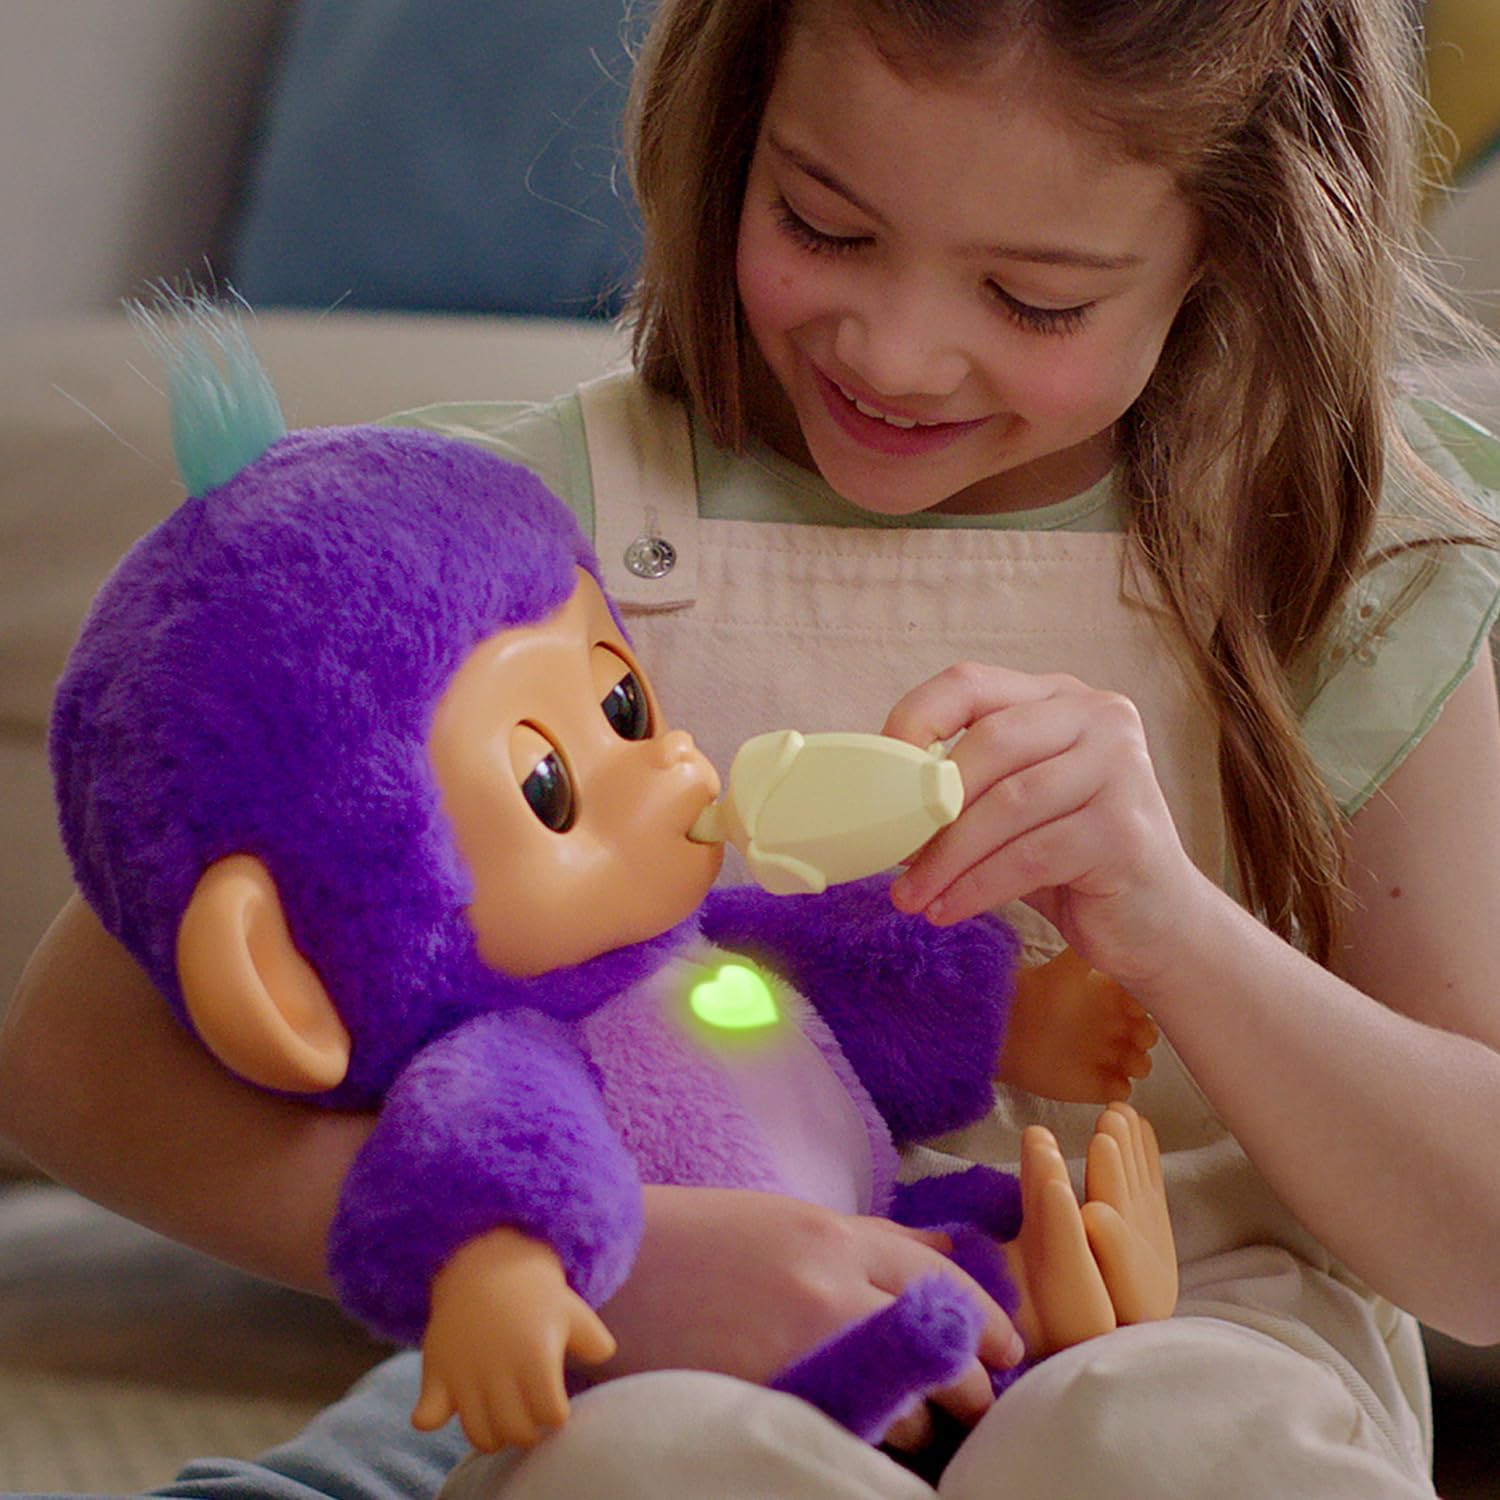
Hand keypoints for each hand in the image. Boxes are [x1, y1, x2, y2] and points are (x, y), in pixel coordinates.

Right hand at [413, 1226, 616, 1450]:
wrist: (483, 1261)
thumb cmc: (532, 1291)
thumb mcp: (571, 1309)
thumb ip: (594, 1339)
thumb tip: (604, 1355)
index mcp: (536, 1357)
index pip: (551, 1416)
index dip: (555, 1413)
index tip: (554, 1403)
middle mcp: (499, 1370)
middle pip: (517, 1432)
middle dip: (528, 1429)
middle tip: (529, 1413)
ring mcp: (464, 1374)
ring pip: (479, 1435)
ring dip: (493, 1434)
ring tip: (501, 1415)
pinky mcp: (435, 1372)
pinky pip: (427, 1415)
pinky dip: (432, 1418)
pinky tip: (447, 1407)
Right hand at [586, 1185, 1025, 1447]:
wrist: (605, 1269)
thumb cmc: (695, 1241)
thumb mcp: (787, 1222)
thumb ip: (866, 1241)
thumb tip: (945, 1253)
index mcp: (834, 1235)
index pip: (944, 1279)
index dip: (986, 1321)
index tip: (1005, 1350)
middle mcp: (830, 1283)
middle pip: (943, 1343)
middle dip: (971, 1383)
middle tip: (976, 1404)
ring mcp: (801, 1342)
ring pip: (908, 1402)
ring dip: (920, 1423)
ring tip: (914, 1433)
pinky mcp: (770, 1394)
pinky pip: (851, 1432)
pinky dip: (868, 1442)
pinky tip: (862, 1444)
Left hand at [883, 664, 1207, 989]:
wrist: (1156, 923)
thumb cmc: (1070, 861)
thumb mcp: (1012, 809)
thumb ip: (964, 788)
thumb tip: (879, 802)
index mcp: (1060, 698)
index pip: (970, 683)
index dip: (914, 720)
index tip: (879, 778)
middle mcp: (1099, 717)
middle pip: (990, 744)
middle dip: (930, 806)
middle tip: (891, 856)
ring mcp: (1121, 769)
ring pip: (1008, 804)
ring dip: (947, 858)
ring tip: (911, 896)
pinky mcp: (1125, 830)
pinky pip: (1030, 856)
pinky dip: (978, 887)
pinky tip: (948, 910)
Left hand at [999, 947, 1157, 1102]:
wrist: (1007, 1025)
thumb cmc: (1038, 991)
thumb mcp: (1069, 966)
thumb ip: (1094, 951)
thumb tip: (1118, 931)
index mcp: (1112, 997)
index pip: (1145, 1003)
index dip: (1146, 1005)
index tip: (1134, 1005)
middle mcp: (1113, 1025)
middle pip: (1147, 1035)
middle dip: (1147, 1036)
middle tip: (1138, 1036)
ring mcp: (1105, 1055)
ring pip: (1139, 1064)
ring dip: (1140, 1063)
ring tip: (1129, 1061)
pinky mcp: (1094, 1083)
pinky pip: (1121, 1091)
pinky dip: (1121, 1090)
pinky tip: (1111, 1081)